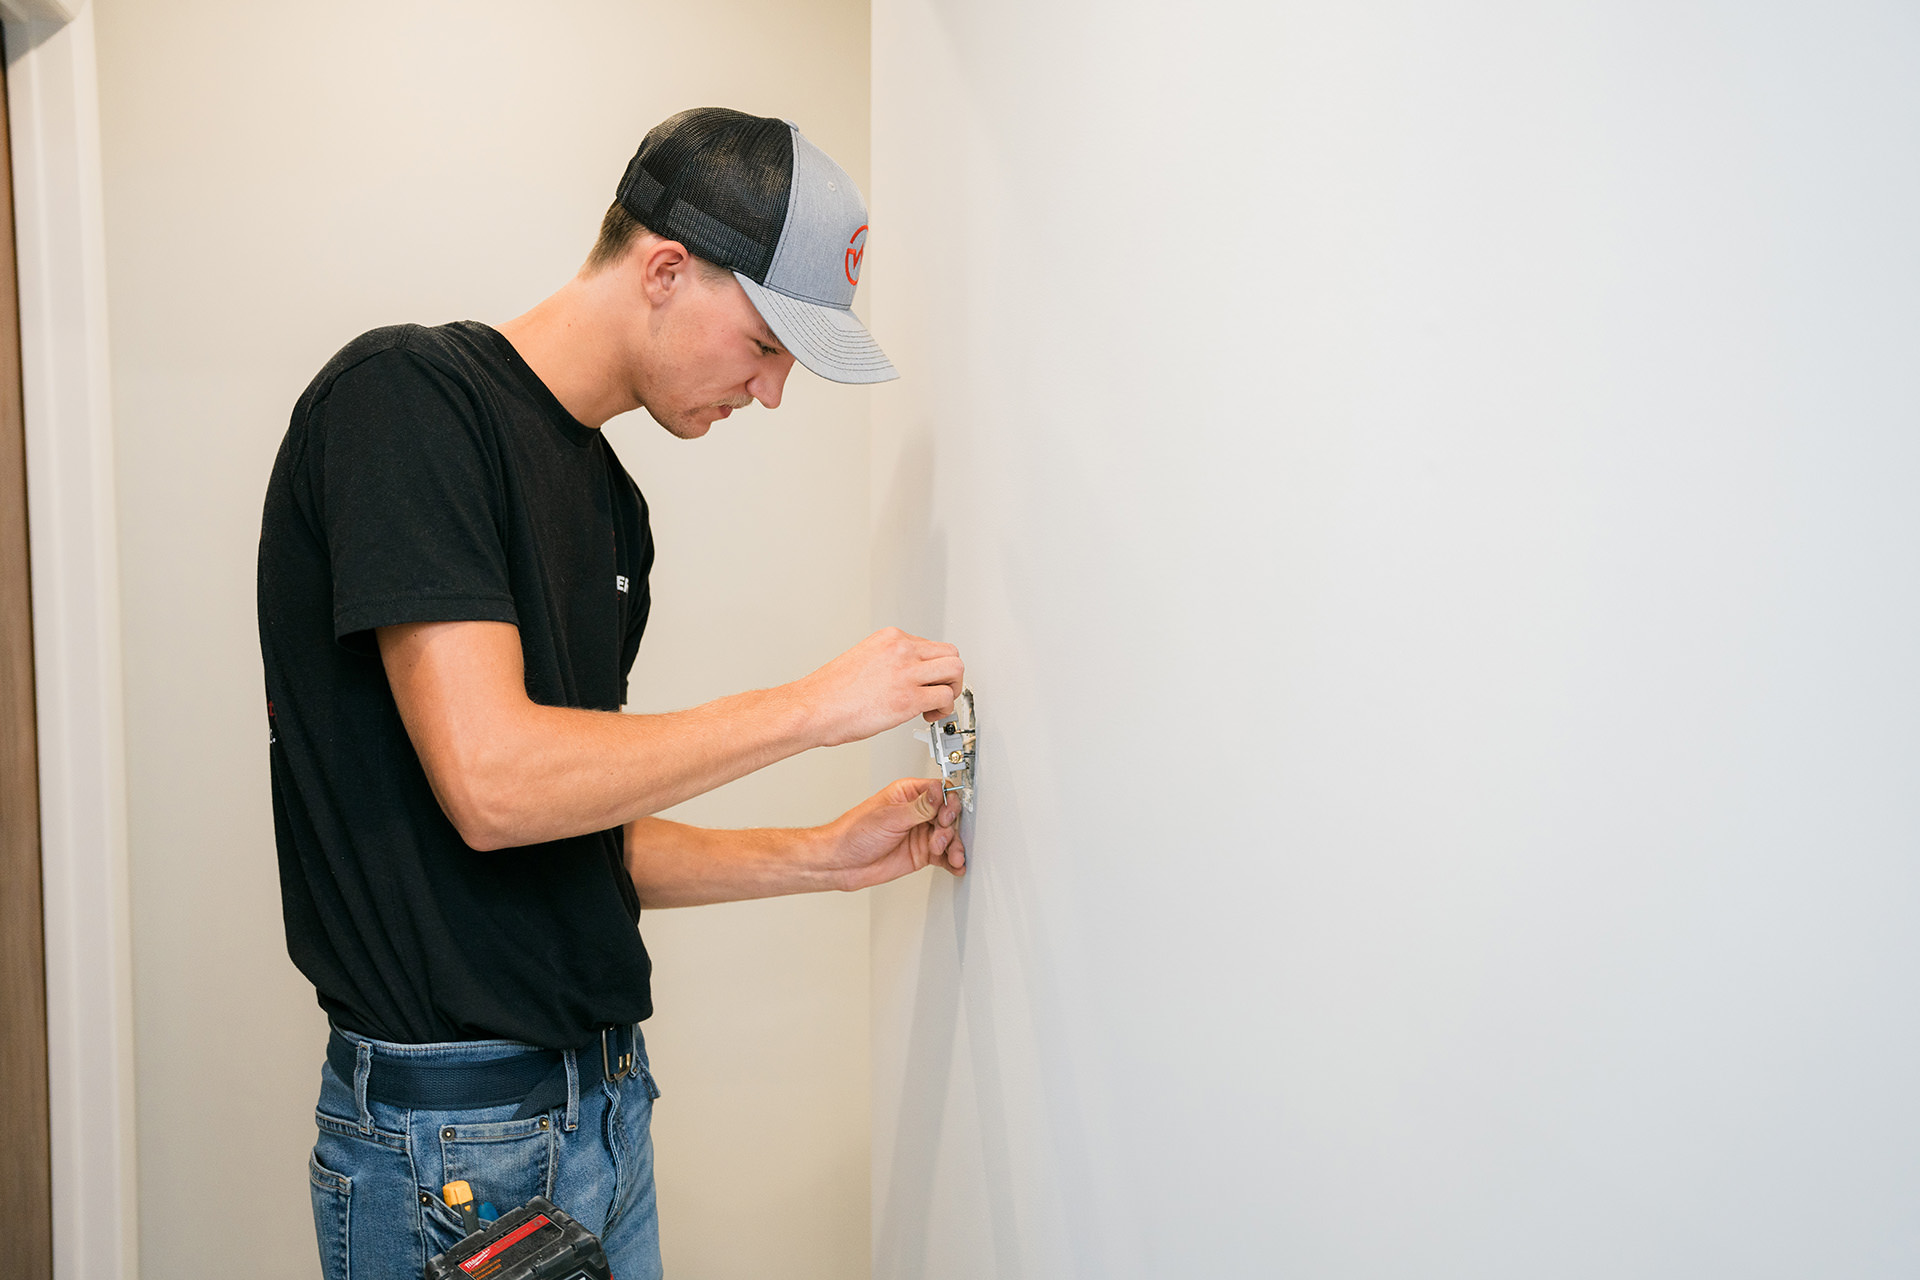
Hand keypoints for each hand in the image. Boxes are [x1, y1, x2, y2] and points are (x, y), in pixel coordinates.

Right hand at [794, 627, 963, 746]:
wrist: (814, 709)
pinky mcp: (909, 698)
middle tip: (937, 691)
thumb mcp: (864, 659)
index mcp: (890, 638)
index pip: (930, 645)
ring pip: (955, 671)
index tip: (926, 680)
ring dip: (951, 690)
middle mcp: (901, 650)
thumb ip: (889, 661)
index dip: (932, 667)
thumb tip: (906, 675)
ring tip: (935, 704)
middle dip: (949, 676)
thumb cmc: (830, 692)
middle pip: (950, 654)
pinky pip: (945, 698)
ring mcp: (907, 673)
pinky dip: (943, 709)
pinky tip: (929, 715)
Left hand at [822, 777, 964, 889]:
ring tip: (952, 856)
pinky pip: (944, 855)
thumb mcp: (889, 817)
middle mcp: (916, 812)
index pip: (939, 791)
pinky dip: (952, 861)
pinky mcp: (921, 853)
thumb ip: (919, 807)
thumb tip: (938, 791)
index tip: (948, 815)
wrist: (841, 862)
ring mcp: (920, 833)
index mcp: (907, 794)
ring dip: (954, 846)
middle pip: (949, 814)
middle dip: (951, 827)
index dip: (948, 803)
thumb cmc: (854, 833)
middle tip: (942, 837)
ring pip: (949, 836)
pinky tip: (956, 865)